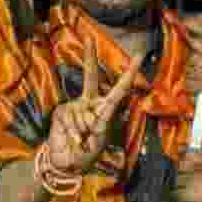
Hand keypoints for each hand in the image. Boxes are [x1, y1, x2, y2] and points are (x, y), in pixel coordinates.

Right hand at [45, 39, 142, 174]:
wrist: (67, 163)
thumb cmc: (87, 154)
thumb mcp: (97, 142)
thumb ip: (92, 127)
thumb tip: (81, 117)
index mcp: (106, 110)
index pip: (120, 89)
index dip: (129, 73)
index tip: (140, 56)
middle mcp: (91, 104)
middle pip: (91, 76)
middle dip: (90, 56)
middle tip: (89, 37)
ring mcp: (75, 106)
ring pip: (79, 113)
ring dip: (80, 131)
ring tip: (80, 140)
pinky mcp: (62, 112)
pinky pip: (68, 119)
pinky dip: (70, 132)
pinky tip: (71, 138)